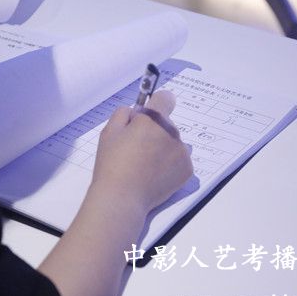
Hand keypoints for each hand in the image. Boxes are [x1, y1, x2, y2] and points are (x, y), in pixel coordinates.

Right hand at [90, 90, 192, 214]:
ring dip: (164, 147)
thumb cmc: (112, 164)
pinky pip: (179, 159)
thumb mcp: (109, 132)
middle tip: (137, 148)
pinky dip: (170, 164)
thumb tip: (137, 112)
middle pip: (167, 123)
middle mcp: (172, 132)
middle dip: (155, 130)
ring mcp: (182, 152)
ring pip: (174, 142)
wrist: (122, 198)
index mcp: (153, 120)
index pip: (165, 98)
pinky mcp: (187, 169)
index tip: (149, 113)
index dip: (156, 103)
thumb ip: (124, 114)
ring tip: (146, 165)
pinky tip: (154, 174)